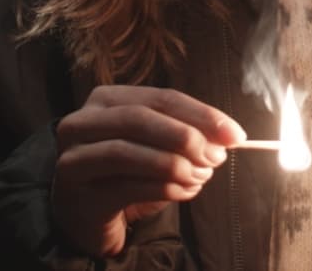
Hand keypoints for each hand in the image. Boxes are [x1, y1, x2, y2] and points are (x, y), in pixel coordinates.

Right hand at [51, 85, 246, 257]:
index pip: (161, 98)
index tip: (236, 135)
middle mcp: (83, 122)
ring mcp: (75, 158)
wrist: (89, 214)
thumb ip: (187, 133)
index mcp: (106, 99)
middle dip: (186, 137)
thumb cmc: (127, 172)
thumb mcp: (157, 145)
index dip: (202, 114)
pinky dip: (165, 190)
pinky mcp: (80, 194)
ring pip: (128, 152)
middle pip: (139, 119)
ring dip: (174, 166)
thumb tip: (228, 137)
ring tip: (200, 177)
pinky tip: (184, 192)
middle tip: (216, 158)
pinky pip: (127, 187)